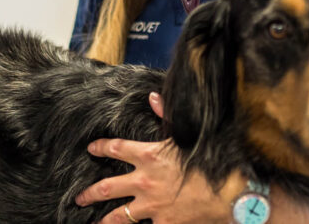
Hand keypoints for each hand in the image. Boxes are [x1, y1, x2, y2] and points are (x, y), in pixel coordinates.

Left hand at [74, 92, 231, 223]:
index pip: (117, 149)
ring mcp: (152, 206)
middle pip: (107, 188)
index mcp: (149, 156)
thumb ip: (166, 116)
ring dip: (105, 221)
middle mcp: (145, 182)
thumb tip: (153, 97)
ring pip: (120, 216)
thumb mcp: (186, 135)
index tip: (92, 148)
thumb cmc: (209, 161)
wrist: (229, 192)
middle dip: (90, 193)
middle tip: (80, 197)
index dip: (102, 147)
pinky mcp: (164, 223)